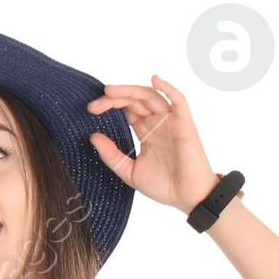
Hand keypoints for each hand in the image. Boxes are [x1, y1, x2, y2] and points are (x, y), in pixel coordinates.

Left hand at [85, 75, 219, 216]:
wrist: (188, 198)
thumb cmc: (163, 186)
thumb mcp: (129, 172)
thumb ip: (112, 156)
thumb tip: (92, 136)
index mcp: (145, 131)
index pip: (126, 109)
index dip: (109, 105)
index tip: (91, 109)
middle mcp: (157, 122)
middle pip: (135, 99)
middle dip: (114, 98)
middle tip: (95, 103)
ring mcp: (171, 121)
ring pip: (150, 96)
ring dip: (130, 90)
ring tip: (111, 91)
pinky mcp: (184, 124)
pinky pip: (179, 100)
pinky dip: (168, 88)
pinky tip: (155, 80)